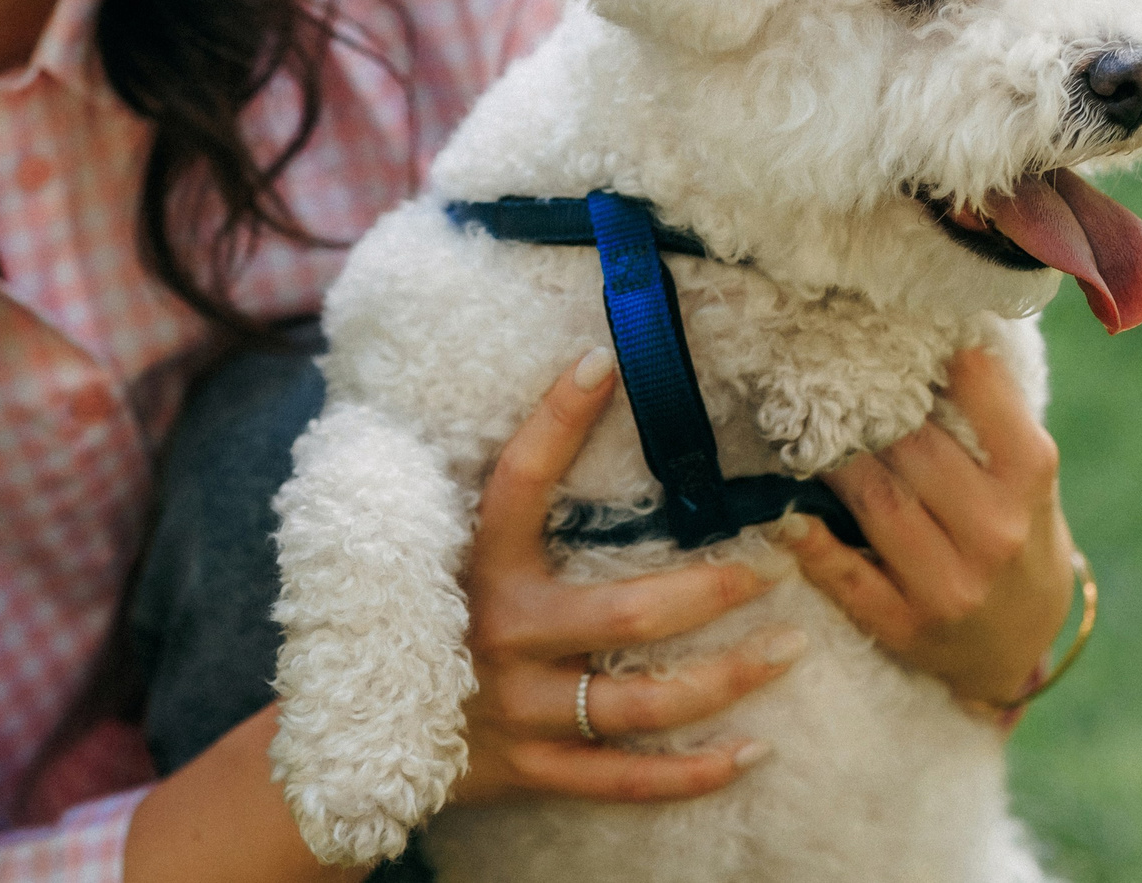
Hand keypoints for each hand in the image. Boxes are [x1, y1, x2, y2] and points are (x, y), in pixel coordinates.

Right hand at [453, 348, 798, 805]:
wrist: (353, 740)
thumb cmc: (411, 626)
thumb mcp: (431, 556)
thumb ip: (482, 505)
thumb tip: (550, 404)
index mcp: (473, 568)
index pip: (516, 480)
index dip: (555, 418)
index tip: (604, 360)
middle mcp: (499, 636)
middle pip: (623, 616)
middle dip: (708, 591)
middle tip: (771, 568)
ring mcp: (518, 710)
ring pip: (640, 703)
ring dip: (726, 679)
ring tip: (788, 646)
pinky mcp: (531, 769)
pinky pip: (624, 780)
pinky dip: (693, 773)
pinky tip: (753, 751)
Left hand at [778, 347, 1072, 710]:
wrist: (1021, 646)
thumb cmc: (1018, 536)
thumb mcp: (1026, 479)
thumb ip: (992, 420)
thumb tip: (940, 333)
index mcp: (1030, 482)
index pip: (987, 403)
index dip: (943, 359)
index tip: (899, 324)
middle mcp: (995, 533)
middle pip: (916, 449)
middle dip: (868, 406)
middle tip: (824, 364)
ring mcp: (951, 586)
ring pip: (878, 503)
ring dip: (833, 459)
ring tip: (801, 419)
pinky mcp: (906, 627)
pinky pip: (849, 579)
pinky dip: (813, 547)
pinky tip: (785, 516)